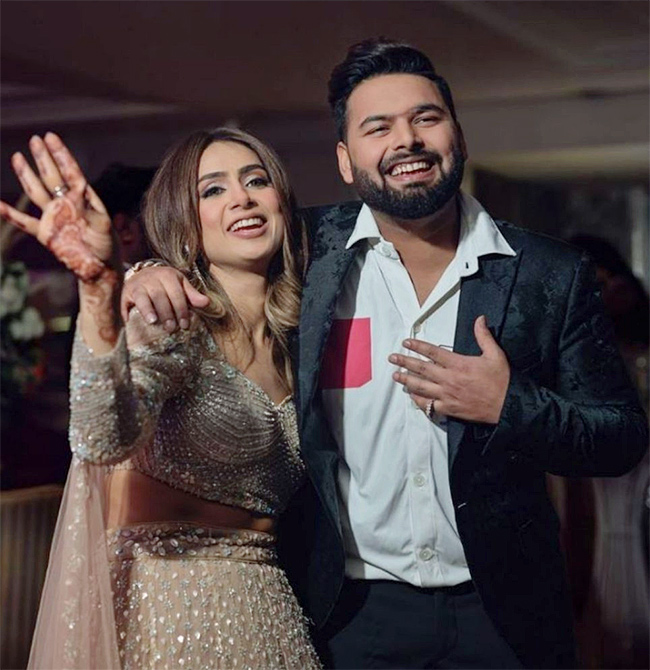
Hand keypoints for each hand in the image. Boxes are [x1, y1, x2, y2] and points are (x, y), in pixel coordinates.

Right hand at [0, 133, 114, 281]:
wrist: (100, 268)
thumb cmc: (107, 246)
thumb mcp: (104, 227)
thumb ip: (89, 211)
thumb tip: (76, 195)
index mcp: (83, 200)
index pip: (71, 172)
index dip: (61, 155)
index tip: (51, 137)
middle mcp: (67, 205)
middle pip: (52, 177)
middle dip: (44, 158)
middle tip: (35, 139)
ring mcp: (55, 217)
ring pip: (37, 192)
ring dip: (27, 175)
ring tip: (18, 157)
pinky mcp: (46, 234)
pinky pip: (25, 222)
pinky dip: (11, 214)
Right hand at [121, 265, 209, 329]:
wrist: (143, 273)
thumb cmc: (165, 283)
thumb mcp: (180, 284)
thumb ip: (192, 294)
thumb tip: (206, 303)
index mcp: (167, 275)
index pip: (176, 294)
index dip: (181, 310)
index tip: (185, 325)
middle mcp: (151, 278)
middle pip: (160, 296)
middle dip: (167, 313)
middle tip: (172, 328)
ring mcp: (137, 284)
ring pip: (143, 297)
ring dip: (147, 310)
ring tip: (153, 322)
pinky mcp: (125, 292)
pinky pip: (125, 301)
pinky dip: (126, 311)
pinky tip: (130, 321)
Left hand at [389, 315, 509, 423]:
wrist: (508, 405)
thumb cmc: (502, 380)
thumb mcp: (495, 354)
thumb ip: (484, 336)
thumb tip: (480, 319)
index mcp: (459, 364)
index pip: (433, 352)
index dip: (418, 346)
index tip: (406, 342)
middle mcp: (449, 379)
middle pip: (422, 369)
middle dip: (405, 362)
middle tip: (392, 358)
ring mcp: (447, 395)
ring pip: (421, 387)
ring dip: (407, 380)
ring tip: (395, 375)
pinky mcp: (449, 409)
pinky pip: (429, 405)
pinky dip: (419, 400)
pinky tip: (412, 396)